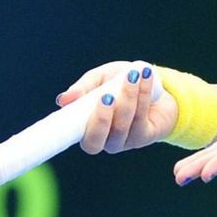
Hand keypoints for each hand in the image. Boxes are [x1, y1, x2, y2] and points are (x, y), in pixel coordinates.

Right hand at [57, 61, 178, 154]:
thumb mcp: (99, 79)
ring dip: (127, 98)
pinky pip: (140, 120)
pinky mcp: (143, 137)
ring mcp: (124, 141)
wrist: (155, 84)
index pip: (73, 137)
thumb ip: (83, 88)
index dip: (70, 129)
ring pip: (121, 126)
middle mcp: (103, 140)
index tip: (73, 108)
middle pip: (95, 141)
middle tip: (107, 95)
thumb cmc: (120, 83)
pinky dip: (143, 96)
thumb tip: (62, 100)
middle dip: (101, 118)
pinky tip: (145, 79)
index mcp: (86, 127)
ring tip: (133, 75)